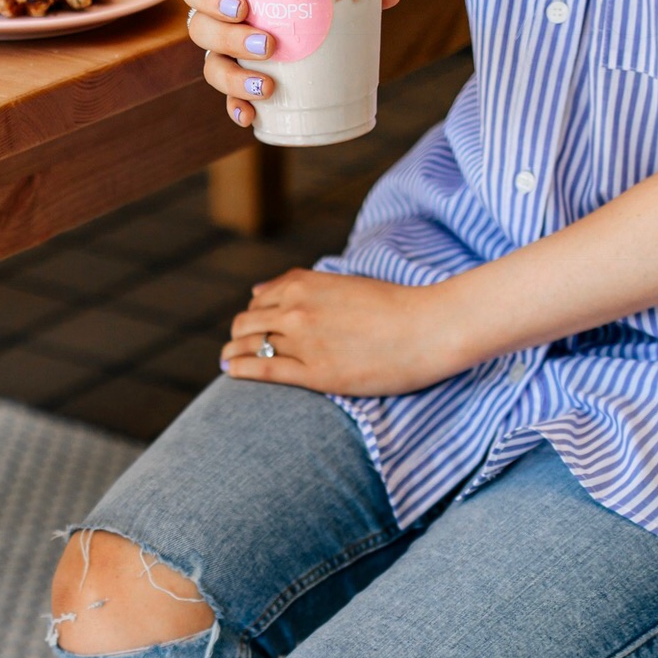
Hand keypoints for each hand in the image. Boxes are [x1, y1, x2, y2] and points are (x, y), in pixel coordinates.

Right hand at [181, 0, 403, 129]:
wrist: (305, 29)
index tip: (243, 5)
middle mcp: (218, 23)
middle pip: (200, 30)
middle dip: (229, 39)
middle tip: (268, 44)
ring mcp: (223, 57)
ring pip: (211, 68)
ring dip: (233, 78)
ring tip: (266, 84)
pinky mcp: (236, 85)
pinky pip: (227, 100)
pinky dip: (236, 108)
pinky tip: (249, 117)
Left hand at [222, 268, 458, 396]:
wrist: (429, 328)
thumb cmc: (395, 306)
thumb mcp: (343, 283)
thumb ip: (299, 286)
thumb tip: (257, 290)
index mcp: (305, 284)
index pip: (259, 299)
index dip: (252, 315)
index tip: (251, 327)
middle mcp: (297, 309)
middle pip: (246, 322)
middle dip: (238, 335)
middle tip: (237, 347)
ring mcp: (303, 342)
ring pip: (248, 345)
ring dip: (232, 353)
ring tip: (229, 362)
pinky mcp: (315, 374)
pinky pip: (262, 370)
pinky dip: (240, 370)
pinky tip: (232, 373)